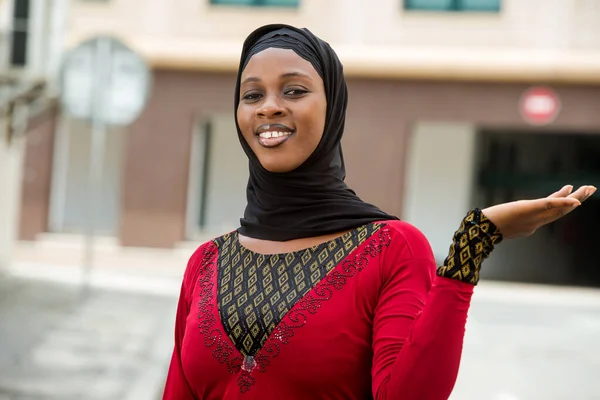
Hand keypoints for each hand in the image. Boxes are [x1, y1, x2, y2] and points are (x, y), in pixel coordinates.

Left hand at [481, 185, 595, 239]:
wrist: (481, 230)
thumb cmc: (486, 227)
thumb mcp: (498, 222)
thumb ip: (501, 219)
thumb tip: (493, 216)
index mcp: (531, 223)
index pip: (552, 212)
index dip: (563, 203)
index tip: (570, 190)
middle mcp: (536, 221)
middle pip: (561, 211)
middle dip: (578, 199)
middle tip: (590, 188)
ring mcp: (534, 216)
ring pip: (560, 208)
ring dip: (577, 198)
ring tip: (589, 188)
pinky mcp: (530, 210)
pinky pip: (550, 206)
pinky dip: (563, 203)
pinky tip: (575, 199)